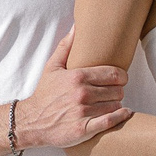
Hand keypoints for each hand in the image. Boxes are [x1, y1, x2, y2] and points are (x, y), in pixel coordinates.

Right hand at [15, 30, 131, 148]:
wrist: (32, 121)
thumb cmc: (45, 94)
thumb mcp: (52, 67)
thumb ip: (66, 47)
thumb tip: (76, 26)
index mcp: (78, 77)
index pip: (113, 74)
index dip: (121, 76)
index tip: (120, 79)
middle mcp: (82, 94)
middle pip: (117, 90)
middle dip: (118, 90)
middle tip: (114, 92)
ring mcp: (83, 112)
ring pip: (116, 105)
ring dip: (116, 104)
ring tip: (111, 103)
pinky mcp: (84, 129)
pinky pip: (111, 121)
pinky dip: (120, 116)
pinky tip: (123, 113)